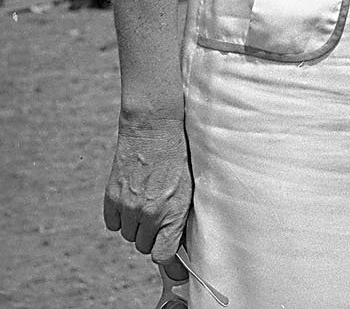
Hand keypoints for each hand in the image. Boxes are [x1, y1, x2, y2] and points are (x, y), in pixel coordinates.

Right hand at [103, 113, 191, 266]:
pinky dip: (121, 218)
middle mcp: (150, 211)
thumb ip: (182, 214)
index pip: (165, 254)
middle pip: (145, 246)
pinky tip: (131, 201)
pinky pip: (113, 224)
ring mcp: (129, 206)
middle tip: (159, 218)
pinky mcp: (112, 198)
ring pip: (129, 236)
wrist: (154, 128)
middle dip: (152, 236)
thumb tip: (182, 239)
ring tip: (147, 203)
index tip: (174, 268)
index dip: (170, 263)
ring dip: (137, 226)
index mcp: (174, 209)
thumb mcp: (190, 185)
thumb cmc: (178, 153)